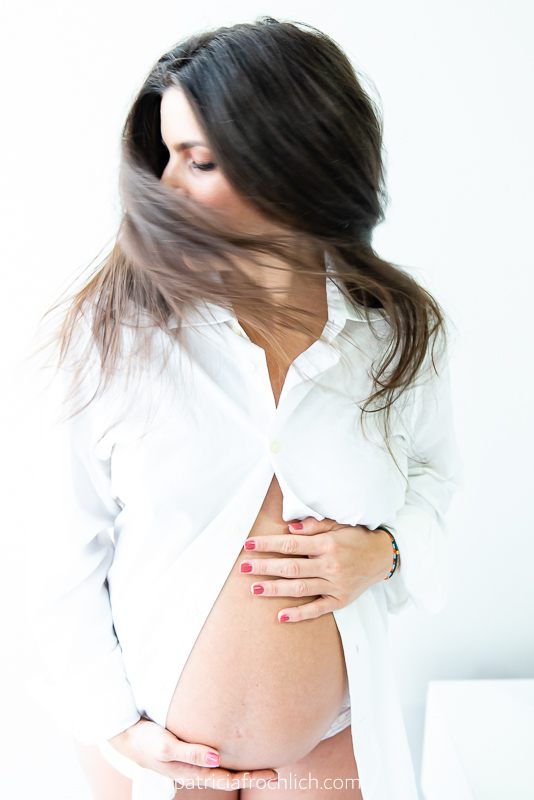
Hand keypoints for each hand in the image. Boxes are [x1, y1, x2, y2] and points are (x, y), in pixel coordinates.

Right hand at [108, 718, 277, 790]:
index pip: (227, 779)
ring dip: (242, 767)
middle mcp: (195, 770)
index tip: (271, 774)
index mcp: (192, 772)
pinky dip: (229, 757)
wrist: (126, 737)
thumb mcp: (165, 746)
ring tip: (262, 761)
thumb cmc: (146, 740)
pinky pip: (214, 758)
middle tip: (275, 772)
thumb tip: (217, 758)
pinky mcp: (189, 751)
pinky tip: (236, 750)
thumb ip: (190, 752)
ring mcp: (192, 762)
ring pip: (222, 769)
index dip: (250, 778)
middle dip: (251, 776)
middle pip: (228, 776)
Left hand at [240, 517, 394, 622]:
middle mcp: (331, 565)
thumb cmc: (356, 538)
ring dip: (275, 589)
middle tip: (243, 567)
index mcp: (327, 544)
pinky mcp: (341, 600)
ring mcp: (336, 584)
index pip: (291, 544)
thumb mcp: (338, 524)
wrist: (382, 557)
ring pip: (300, 588)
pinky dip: (299, 614)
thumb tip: (289, 528)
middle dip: (264, 567)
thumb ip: (314, 526)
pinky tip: (281, 616)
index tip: (248, 544)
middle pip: (291, 567)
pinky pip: (318, 609)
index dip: (268, 544)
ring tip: (254, 589)